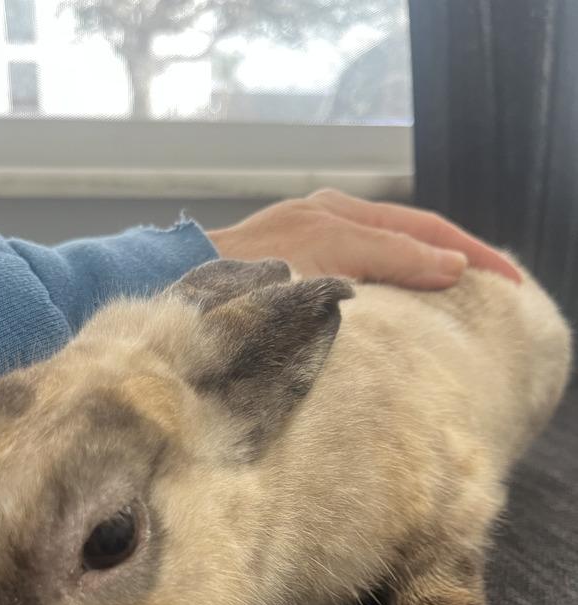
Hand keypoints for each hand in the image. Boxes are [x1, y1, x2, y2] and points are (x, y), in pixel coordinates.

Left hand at [207, 189, 520, 289]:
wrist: (177, 296)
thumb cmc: (243, 281)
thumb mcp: (327, 262)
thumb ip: (390, 258)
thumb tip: (451, 265)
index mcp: (336, 216)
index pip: (422, 230)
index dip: (469, 255)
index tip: (508, 283)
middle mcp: (325, 222)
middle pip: (409, 235)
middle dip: (456, 259)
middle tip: (499, 289)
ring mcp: (309, 245)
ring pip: (384, 254)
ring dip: (424, 273)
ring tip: (459, 300)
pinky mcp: (293, 274)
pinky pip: (357, 272)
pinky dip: (389, 285)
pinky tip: (398, 306)